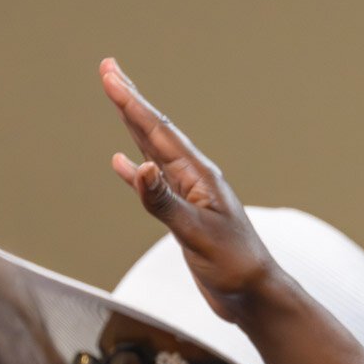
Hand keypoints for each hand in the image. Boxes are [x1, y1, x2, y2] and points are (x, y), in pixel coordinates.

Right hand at [99, 58, 277, 322]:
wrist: (254, 294)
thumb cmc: (234, 265)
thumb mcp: (196, 233)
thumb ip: (165, 202)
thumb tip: (139, 167)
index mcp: (199, 176)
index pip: (158, 132)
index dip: (131, 103)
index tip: (109, 75)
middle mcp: (194, 179)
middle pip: (155, 132)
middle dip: (131, 101)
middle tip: (109, 69)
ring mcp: (190, 196)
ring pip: (154, 152)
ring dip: (133, 127)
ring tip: (117, 101)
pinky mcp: (185, 215)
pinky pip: (154, 184)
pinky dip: (135, 172)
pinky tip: (123, 164)